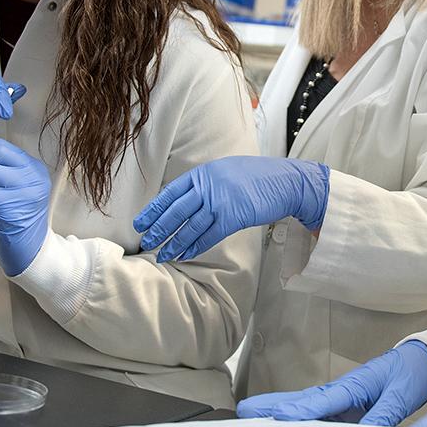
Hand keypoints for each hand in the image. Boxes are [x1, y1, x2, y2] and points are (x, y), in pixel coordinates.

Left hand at [133, 156, 329, 262]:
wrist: (286, 182)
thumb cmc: (259, 178)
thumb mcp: (226, 171)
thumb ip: (206, 183)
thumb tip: (187, 198)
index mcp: (204, 173)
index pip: (171, 193)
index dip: (154, 209)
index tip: (140, 221)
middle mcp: (209, 185)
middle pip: (176, 210)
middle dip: (158, 227)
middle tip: (146, 240)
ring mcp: (220, 201)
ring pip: (189, 225)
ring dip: (174, 242)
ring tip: (162, 254)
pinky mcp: (233, 216)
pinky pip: (208, 235)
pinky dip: (194, 246)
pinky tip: (184, 255)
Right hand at [237, 340, 426, 426]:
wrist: (422, 363)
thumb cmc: (411, 375)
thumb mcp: (402, 395)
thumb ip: (383, 414)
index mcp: (354, 385)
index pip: (323, 400)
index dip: (301, 410)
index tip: (279, 417)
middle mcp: (341, 392)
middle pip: (303, 401)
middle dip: (274, 406)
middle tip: (244, 411)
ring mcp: (341, 400)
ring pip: (305, 408)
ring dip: (279, 413)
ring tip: (250, 419)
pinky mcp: (345, 409)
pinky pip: (318, 417)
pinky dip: (298, 422)